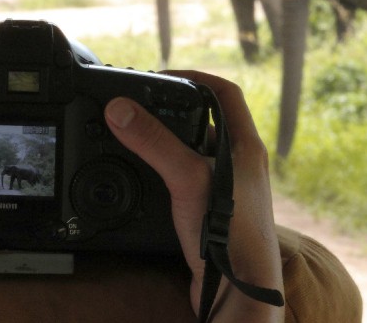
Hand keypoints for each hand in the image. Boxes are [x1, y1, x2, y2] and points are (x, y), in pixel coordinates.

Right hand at [104, 70, 283, 321]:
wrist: (239, 289)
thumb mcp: (186, 177)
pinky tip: (147, 179)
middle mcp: (241, 164)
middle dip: (174, 111)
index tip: (163, 77)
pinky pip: (188, 180)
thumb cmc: (230, 234)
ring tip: (138, 139)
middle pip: (207, 121)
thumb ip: (155, 142)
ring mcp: (229, 189)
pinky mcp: (214, 213)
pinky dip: (166, 173)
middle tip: (142, 109)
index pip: (225, 93)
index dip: (195, 77)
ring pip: (195, 152)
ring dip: (168, 143)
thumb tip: (121, 109)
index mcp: (245, 146)